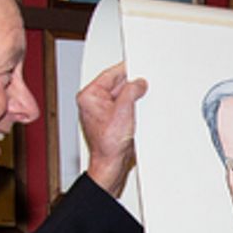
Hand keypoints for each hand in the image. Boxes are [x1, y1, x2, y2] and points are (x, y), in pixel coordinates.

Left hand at [77, 62, 147, 197]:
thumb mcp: (123, 112)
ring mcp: (103, 111)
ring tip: (136, 110)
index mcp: (89, 96)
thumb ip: (131, 92)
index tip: (139, 67)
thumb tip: (138, 83)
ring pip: (123, 96)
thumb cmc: (108, 145)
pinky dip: (134, 109)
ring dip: (133, 100)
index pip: (110, 74)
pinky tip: (137, 115)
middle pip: (118, 85)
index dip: (127, 70)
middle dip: (132, 87)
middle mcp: (93, 102)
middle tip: (143, 89)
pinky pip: (126, 107)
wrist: (111, 165)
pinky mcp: (113, 119)